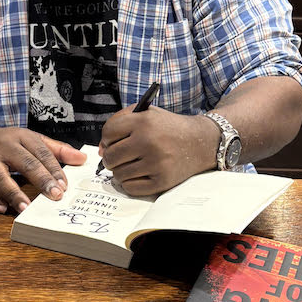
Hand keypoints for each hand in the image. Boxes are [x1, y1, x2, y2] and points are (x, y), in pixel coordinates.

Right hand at [0, 125, 86, 213]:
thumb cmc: (8, 143)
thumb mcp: (32, 140)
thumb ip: (57, 150)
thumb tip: (82, 159)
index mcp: (21, 136)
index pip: (41, 152)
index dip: (54, 169)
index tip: (64, 186)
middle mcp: (3, 146)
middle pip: (24, 163)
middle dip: (40, 180)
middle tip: (55, 196)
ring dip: (13, 193)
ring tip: (26, 207)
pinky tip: (3, 209)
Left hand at [99, 106, 217, 195]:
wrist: (201, 143)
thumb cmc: (169, 128)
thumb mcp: (148, 113)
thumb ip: (121, 121)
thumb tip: (100, 149)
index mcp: (144, 122)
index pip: (108, 133)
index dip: (107, 138)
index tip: (112, 141)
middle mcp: (149, 142)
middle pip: (110, 156)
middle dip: (111, 157)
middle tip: (119, 157)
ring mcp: (156, 163)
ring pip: (118, 174)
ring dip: (120, 171)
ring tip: (130, 165)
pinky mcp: (162, 181)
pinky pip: (130, 187)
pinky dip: (129, 183)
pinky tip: (138, 175)